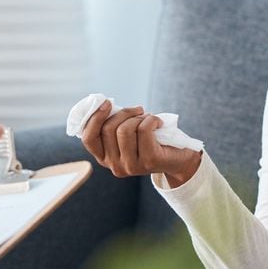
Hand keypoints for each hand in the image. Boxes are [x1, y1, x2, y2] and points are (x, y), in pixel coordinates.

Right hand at [80, 100, 201, 187]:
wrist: (179, 158)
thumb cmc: (149, 140)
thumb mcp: (126, 133)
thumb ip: (112, 124)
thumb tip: (102, 103)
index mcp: (105, 159)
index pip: (89, 138)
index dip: (95, 117)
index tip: (107, 102)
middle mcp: (115, 166)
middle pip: (108, 129)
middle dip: (124, 113)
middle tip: (138, 110)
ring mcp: (131, 166)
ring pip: (125, 129)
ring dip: (138, 117)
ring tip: (147, 118)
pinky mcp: (149, 161)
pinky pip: (143, 129)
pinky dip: (152, 119)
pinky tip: (159, 123)